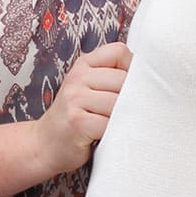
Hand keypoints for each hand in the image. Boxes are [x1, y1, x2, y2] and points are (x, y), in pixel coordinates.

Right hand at [33, 42, 132, 174]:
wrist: (45, 144)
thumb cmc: (76, 117)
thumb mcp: (88, 88)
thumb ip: (112, 76)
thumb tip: (150, 78)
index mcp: (84, 64)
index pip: (120, 51)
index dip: (131, 69)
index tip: (127, 88)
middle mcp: (77, 77)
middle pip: (123, 80)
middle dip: (130, 99)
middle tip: (124, 113)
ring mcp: (74, 99)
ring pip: (119, 103)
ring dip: (122, 118)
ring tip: (115, 125)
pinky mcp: (77, 122)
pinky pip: (109, 124)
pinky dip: (113, 133)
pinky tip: (106, 136)